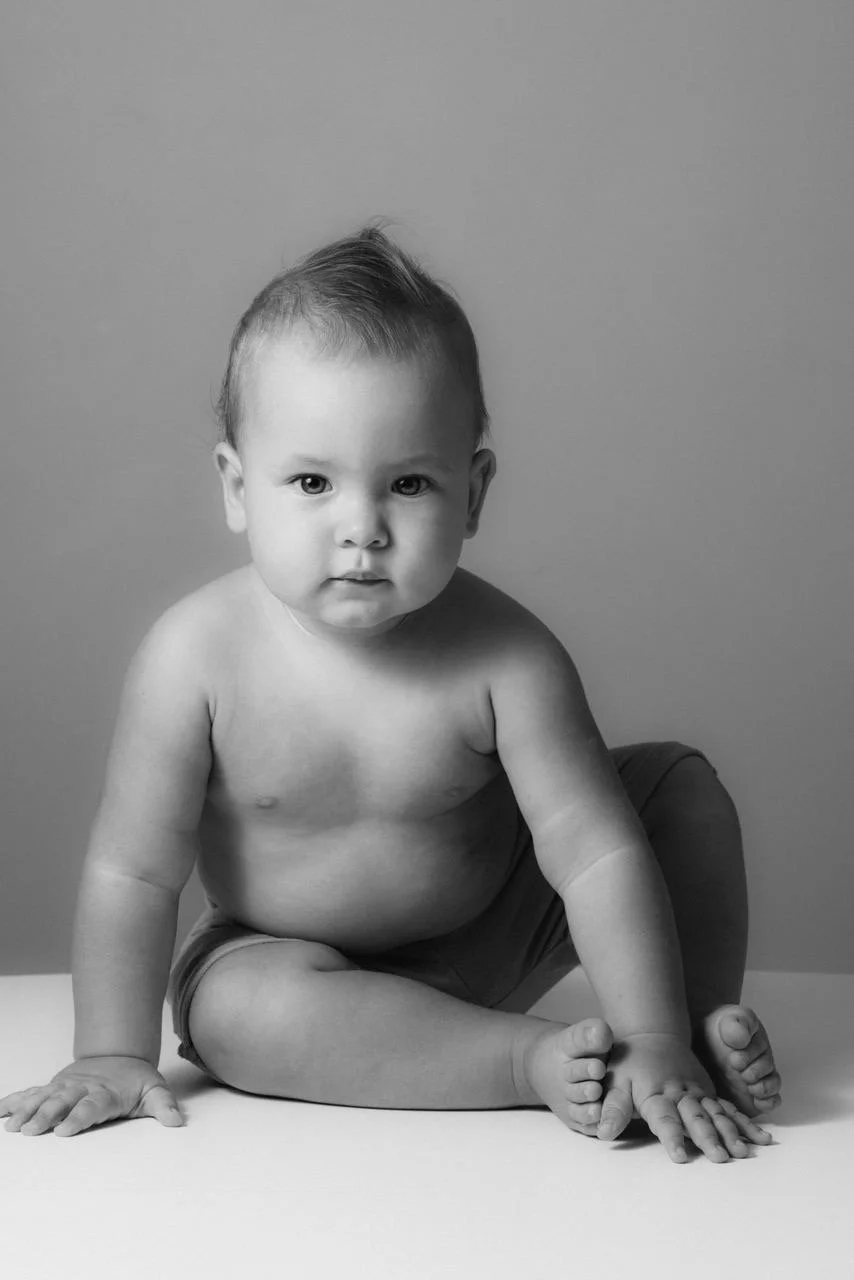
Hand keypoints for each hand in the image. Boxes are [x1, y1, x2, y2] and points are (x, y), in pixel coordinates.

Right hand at [1, 1056, 183, 1136]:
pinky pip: (31, 1093)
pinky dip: (15, 1100)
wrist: (119, 1054)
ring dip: (27, 1111)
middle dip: (46, 1116)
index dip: (78, 1117)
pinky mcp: (53, 1088)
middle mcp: (82, 1089)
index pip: (91, 1106)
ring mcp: (65, 1087)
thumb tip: (176, 1122)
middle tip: (30, 1131)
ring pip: (43, 1098)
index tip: (64, 1130)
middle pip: (62, 1102)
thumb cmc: (136, 1080)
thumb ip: (164, 1106)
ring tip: (12, 1127)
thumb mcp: (155, 1090)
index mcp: (106, 1093)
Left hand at [597, 1033, 769, 1162]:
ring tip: (743, 1152)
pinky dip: (745, 1123)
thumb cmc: (629, 1063)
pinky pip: (729, 1108)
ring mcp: (697, 1092)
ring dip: (731, 1132)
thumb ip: (613, 1108)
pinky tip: (760, 1138)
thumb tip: (603, 1133)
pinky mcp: (708, 1092)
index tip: (679, 1156)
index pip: (664, 1118)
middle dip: (708, 1138)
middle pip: (696, 1117)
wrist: (652, 1034)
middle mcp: (680, 1093)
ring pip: (716, 1113)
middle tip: (721, 1157)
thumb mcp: (615, 1083)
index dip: (671, 1137)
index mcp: (656, 1093)